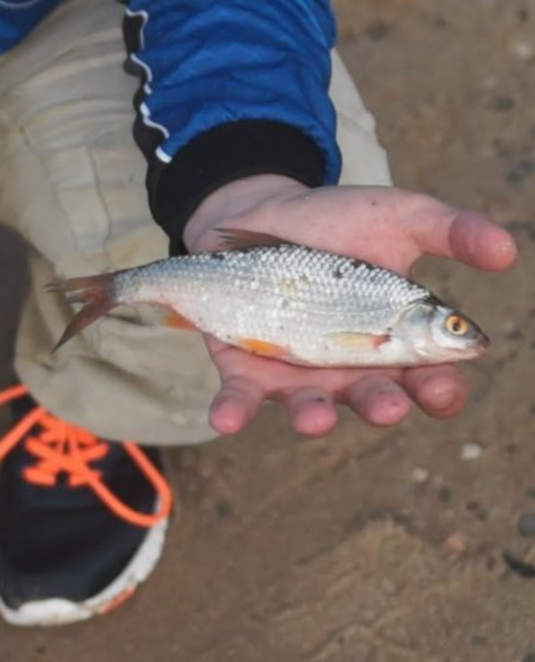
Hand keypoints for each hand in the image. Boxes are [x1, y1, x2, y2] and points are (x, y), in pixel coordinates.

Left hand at [183, 174, 516, 436]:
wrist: (262, 213)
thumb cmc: (339, 222)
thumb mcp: (399, 217)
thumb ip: (451, 231)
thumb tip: (507, 251)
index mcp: (398, 343)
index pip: (429, 379)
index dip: (439, 389)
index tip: (440, 386)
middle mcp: (352, 370)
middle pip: (374, 399)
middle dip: (382, 406)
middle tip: (389, 406)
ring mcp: (300, 375)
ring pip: (311, 408)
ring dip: (314, 417)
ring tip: (317, 419)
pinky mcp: (247, 370)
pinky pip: (242, 399)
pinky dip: (234, 411)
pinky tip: (226, 419)